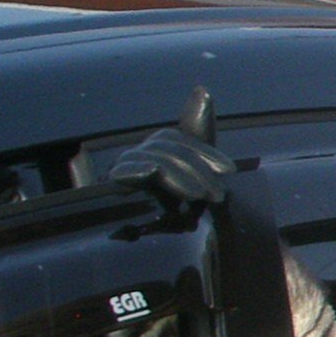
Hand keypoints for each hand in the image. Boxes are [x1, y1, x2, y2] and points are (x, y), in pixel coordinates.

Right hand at [112, 89, 234, 221]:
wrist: (128, 248)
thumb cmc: (170, 214)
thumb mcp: (193, 182)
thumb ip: (198, 137)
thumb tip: (202, 88)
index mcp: (158, 152)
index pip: (181, 141)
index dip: (205, 152)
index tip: (228, 169)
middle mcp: (138, 157)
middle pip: (168, 149)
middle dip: (197, 169)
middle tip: (216, 194)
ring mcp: (121, 171)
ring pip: (152, 160)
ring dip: (178, 176)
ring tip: (197, 196)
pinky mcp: (108, 187)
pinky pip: (122, 172)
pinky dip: (136, 170)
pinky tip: (152, 172)